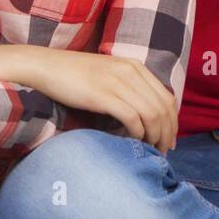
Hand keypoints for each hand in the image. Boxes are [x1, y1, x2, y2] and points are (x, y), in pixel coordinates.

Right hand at [6, 48, 178, 153]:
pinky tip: (131, 142)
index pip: (166, 97)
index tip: (169, 140)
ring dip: (154, 137)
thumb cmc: (73, 75)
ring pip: (151, 114)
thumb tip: (143, 116)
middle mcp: (131, 71)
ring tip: (149, 150)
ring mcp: (118, 82)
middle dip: (167, 133)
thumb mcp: (108, 75)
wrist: (46, 67)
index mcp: (135, 66)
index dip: (172, 122)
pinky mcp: (103, 95)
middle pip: (163, 108)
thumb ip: (127, 88)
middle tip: (162, 151)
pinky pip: (132, 118)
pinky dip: (137, 134)